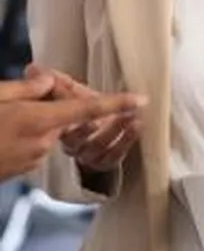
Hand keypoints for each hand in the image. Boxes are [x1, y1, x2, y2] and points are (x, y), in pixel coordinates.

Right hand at [0, 71, 144, 181]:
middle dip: (59, 104)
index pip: (89, 109)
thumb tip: (51, 80)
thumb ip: (28, 88)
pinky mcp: (24, 170)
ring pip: (50, 131)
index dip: (117, 104)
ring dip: (39, 119)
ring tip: (5, 117)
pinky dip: (28, 134)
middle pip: (67, 117)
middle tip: (27, 96)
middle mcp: (43, 142)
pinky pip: (37, 145)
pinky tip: (3, 131)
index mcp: (40, 120)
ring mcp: (34, 159)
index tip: (142, 99)